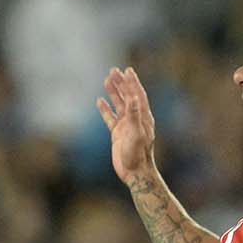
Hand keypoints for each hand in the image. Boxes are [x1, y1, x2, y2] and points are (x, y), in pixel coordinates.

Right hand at [96, 66, 157, 184]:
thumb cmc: (138, 154)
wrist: (134, 173)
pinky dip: (105, 109)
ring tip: (106, 80)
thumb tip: (133, 97)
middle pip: (128, 97)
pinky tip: (99, 101)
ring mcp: (126, 126)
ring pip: (119, 105)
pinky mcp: (118, 134)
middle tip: (113, 70)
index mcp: (143, 117)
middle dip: (121, 83)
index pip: (137, 95)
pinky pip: (110, 118)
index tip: (127, 70)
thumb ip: (134, 115)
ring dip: (113, 93)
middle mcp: (136, 119)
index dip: (132, 82)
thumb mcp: (136, 133)